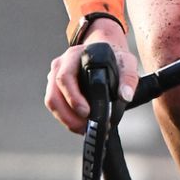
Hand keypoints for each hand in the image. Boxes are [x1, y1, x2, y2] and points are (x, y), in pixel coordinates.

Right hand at [45, 17, 138, 134]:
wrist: (106, 51)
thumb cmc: (113, 57)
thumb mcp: (126, 63)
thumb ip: (128, 78)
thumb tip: (125, 95)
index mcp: (75, 56)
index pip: (65, 77)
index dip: (73, 97)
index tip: (86, 112)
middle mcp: (61, 65)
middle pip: (54, 94)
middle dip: (68, 116)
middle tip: (85, 127)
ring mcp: (55, 76)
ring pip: (52, 102)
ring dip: (66, 119)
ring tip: (83, 129)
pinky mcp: (56, 87)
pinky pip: (55, 105)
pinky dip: (66, 118)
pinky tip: (79, 124)